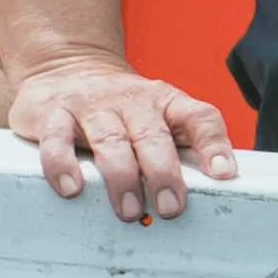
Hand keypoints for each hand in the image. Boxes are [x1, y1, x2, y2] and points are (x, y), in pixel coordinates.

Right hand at [10, 45, 237, 221]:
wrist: (66, 67)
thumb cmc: (119, 108)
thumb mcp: (154, 117)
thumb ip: (176, 148)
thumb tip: (204, 196)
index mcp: (165, 101)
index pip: (198, 117)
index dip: (214, 144)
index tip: (223, 173)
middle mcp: (132, 100)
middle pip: (153, 135)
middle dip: (163, 173)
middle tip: (170, 207)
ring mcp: (92, 105)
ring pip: (110, 141)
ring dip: (122, 178)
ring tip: (130, 210)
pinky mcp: (54, 113)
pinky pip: (58, 140)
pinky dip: (64, 165)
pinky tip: (72, 188)